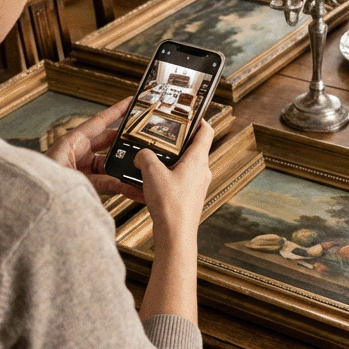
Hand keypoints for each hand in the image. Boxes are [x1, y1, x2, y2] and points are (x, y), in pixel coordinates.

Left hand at [45, 97, 144, 200]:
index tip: (132, 102)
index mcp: (72, 141)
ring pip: (109, 163)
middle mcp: (78, 152)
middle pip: (108, 141)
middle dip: (126, 141)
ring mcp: (81, 167)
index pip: (100, 121)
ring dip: (123, 167)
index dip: (117, 111)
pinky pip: (105, 181)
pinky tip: (131, 188)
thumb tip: (124, 185)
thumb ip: (102, 182)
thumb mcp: (73, 178)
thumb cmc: (42, 184)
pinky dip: (118, 184)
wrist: (30, 203)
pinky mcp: (82, 182)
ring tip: (141, 168)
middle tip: (145, 138)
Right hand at [137, 119, 213, 247]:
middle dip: (175, 141)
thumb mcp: (152, 172)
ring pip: (183, 165)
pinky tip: (147, 182)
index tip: (188, 112)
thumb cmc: (171, 205)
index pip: (206, 131)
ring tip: (149, 159)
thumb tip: (142, 154)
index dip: (198, 119)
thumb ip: (145, 156)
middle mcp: (201, 171)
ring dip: (168, 161)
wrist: (175, 236)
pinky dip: (165, 178)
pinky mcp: (189, 198)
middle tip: (160, 135)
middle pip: (192, 148)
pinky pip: (177, 181)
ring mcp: (197, 185)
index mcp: (198, 159)